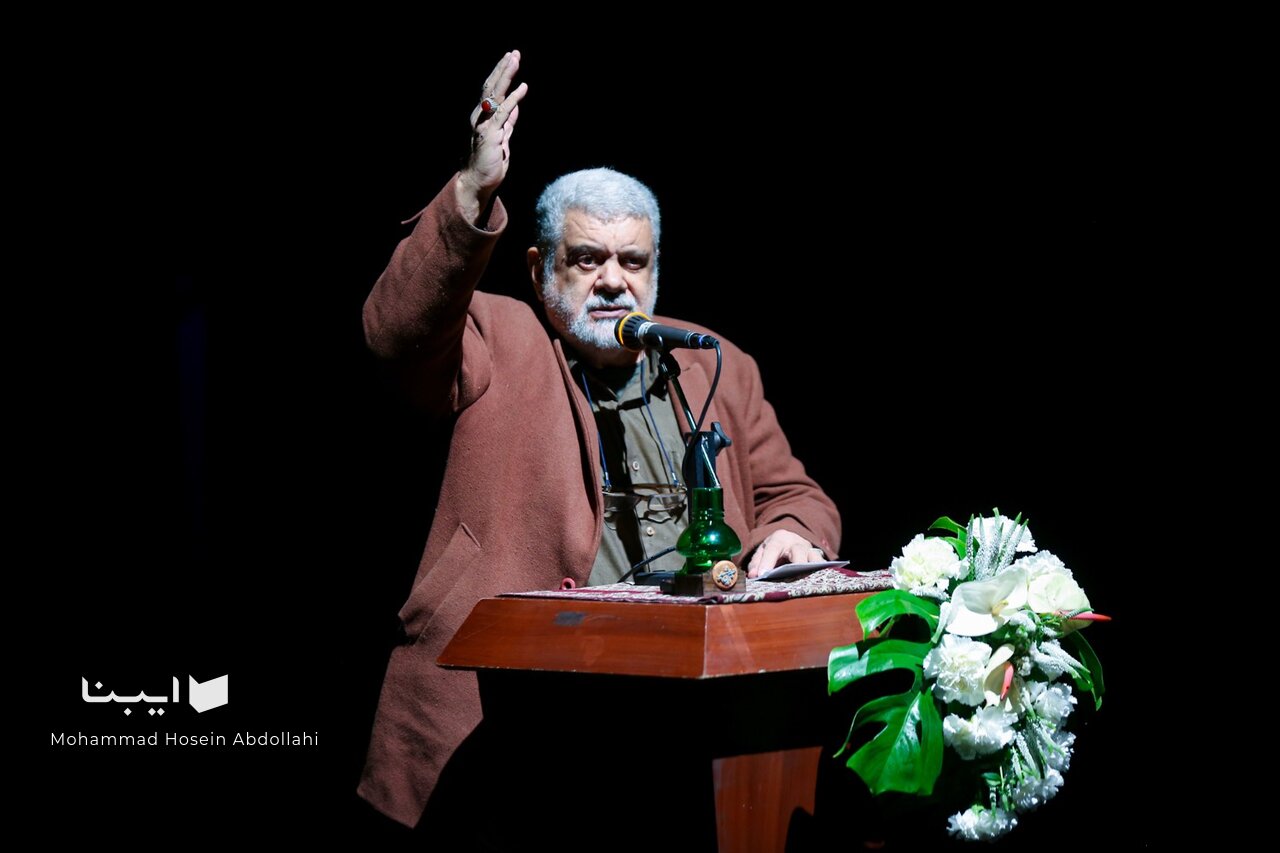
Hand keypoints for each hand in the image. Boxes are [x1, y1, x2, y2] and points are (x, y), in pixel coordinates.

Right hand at [457, 50, 528, 223]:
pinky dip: (513, 99)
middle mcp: (479, 117)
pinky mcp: (489, 134)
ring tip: (514, 59)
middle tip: (513, 53)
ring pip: (494, 94)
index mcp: (482, 117)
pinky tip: (523, 88)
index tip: (510, 59)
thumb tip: (515, 108)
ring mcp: (483, 124)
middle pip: (491, 87)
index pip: (491, 90)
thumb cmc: (489, 164)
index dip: (500, 74)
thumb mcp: (502, 139)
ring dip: (505, 76)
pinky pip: (503, 113)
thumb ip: (507, 123)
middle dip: (502, 68)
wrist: (478, 183)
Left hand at [746, 530, 825, 577]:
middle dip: (796, 563)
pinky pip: (822, 565)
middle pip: (798, 551)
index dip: (767, 562)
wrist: (790, 539)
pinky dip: (822, 572)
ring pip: (814, 557)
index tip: (762, 575)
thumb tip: (753, 576)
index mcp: (779, 539)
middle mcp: (796, 543)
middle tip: (792, 576)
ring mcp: (809, 550)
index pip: (773, 549)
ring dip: (812, 568)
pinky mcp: (818, 558)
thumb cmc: (774, 548)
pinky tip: (820, 582)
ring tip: (809, 581)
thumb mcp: (762, 551)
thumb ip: (755, 563)